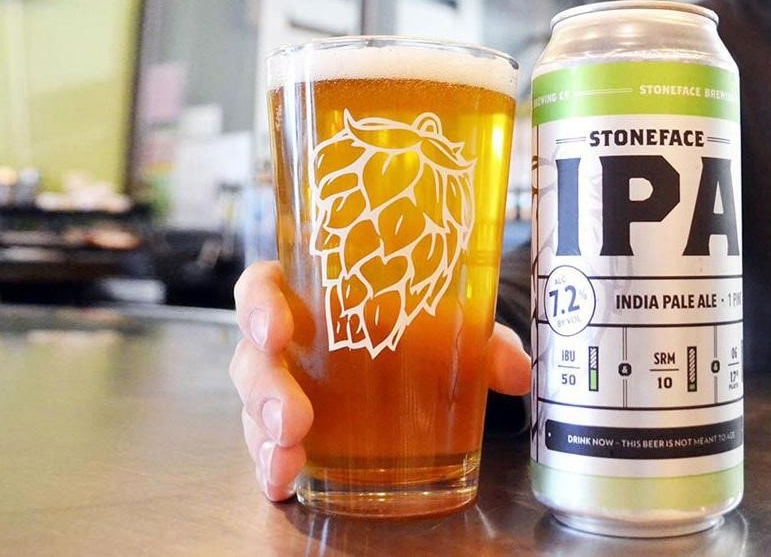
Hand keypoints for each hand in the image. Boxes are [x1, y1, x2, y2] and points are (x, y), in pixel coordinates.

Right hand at [229, 261, 532, 500]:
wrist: (430, 368)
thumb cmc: (423, 330)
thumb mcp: (457, 328)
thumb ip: (485, 343)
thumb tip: (518, 372)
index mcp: (316, 296)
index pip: (264, 287)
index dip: (259, 304)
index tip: (277, 327)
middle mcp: (292, 342)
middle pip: (252, 356)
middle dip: (266, 387)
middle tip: (294, 417)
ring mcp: (287, 389)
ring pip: (253, 406)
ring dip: (264, 435)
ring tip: (290, 457)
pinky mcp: (292, 432)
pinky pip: (267, 448)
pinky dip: (271, 467)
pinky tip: (282, 483)